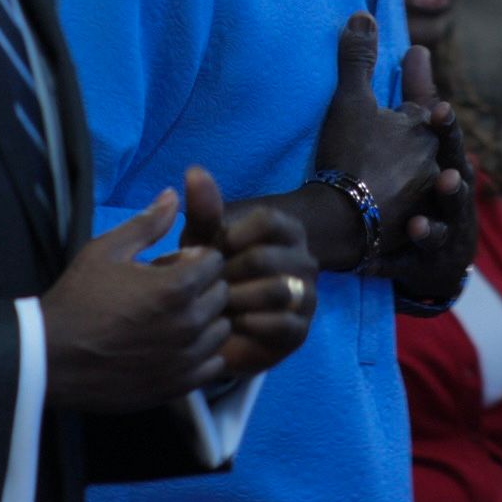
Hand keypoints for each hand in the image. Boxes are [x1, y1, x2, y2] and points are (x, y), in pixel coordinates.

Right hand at [42, 186, 229, 413]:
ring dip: (204, 320)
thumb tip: (173, 194)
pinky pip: (213, 365)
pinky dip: (201, 354)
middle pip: (221, 294)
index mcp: (175, 286)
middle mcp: (189, 323)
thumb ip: (147, 223)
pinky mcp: (179, 386)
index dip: (194, 258)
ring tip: (173, 318)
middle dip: (201, 286)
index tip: (172, 264)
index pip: (215, 261)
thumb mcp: (106, 250)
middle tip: (170, 291)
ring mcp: (186, 358)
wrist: (52, 358)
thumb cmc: (78, 299)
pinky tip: (175, 347)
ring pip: (220, 329)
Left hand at [180, 166, 316, 375]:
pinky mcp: (301, 331)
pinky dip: (250, 324)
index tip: (213, 249)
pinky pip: (282, 324)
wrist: (226, 318)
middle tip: (205, 285)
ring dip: (236, 299)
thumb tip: (194, 170)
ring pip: (275, 291)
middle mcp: (305, 260)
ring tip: (215, 305)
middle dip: (226, 273)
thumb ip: (204, 209)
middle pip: (264, 258)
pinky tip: (230, 324)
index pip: (269, 220)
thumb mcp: (206, 238)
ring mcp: (307, 296)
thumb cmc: (216, 268)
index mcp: (287, 231)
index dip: (233, 236)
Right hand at [311, 13, 439, 258]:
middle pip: (431, 142)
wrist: (343, 218)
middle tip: (424, 117)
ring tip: (418, 168)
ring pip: (427, 177)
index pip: (426, 103)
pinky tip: (406, 209)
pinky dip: (410, 204)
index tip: (417, 58)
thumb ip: (358, 58)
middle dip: (425, 130)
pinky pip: (416, 210)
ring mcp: (423, 196)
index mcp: (423, 130)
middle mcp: (432, 161)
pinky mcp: (410, 226)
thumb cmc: (349, 151)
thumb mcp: (351, 99)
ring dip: (422, 170)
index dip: (419, 82)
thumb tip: (363, 15)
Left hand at [364, 46, 474, 303]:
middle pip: (455, 192)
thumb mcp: (421, 138)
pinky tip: (377, 264)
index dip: (446, 128)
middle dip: (453, 184)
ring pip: (438, 231)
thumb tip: (417, 46)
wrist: (430, 247)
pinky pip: (405, 266)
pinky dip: (396, 264)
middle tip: (447, 176)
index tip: (439, 110)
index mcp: (446, 163)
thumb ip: (418, 93)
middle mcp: (448, 200)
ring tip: (417, 224)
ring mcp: (437, 233)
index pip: (448, 142)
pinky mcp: (416, 265)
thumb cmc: (427, 181)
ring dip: (430, 227)